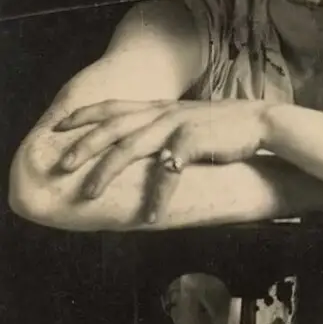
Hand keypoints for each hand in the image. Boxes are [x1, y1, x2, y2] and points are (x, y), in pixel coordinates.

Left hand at [55, 98, 269, 217]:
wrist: (261, 122)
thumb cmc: (226, 125)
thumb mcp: (189, 118)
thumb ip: (165, 126)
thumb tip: (145, 146)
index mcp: (159, 107)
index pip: (113, 106)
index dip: (84, 115)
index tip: (59, 126)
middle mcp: (162, 113)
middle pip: (112, 127)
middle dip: (83, 146)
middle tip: (62, 166)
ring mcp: (176, 125)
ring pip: (129, 147)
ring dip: (105, 172)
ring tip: (88, 194)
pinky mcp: (192, 142)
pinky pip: (167, 174)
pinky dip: (156, 197)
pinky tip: (148, 217)